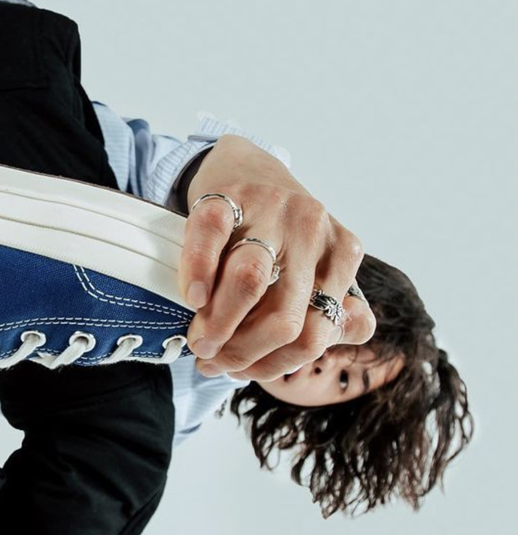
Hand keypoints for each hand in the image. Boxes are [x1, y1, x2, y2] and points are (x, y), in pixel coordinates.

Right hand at [177, 134, 376, 380]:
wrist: (245, 164)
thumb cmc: (278, 230)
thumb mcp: (315, 265)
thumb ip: (335, 309)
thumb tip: (332, 342)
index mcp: (341, 255)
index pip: (316, 334)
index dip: (274, 364)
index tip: (238, 370)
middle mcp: (313, 230)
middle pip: (284, 317)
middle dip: (241, 351)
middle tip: (210, 360)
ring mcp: (272, 208)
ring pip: (250, 281)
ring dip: (219, 323)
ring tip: (197, 339)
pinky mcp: (230, 192)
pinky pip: (212, 236)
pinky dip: (198, 272)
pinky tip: (193, 296)